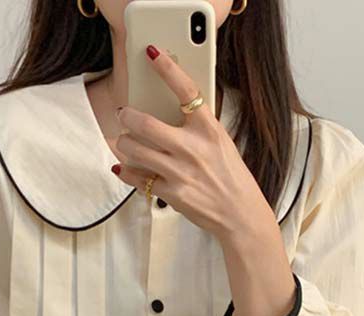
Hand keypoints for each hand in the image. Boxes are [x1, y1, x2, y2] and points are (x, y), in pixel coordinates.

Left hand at [111, 43, 276, 242]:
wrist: (240, 213)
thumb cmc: (229, 176)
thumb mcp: (220, 142)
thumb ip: (197, 126)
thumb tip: (167, 111)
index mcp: (209, 129)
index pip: (186, 90)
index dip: (167, 68)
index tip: (152, 54)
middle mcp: (193, 147)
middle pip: (146, 124)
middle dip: (127, 117)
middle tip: (125, 115)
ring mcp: (180, 171)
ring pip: (135, 149)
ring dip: (124, 143)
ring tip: (126, 142)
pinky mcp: (172, 193)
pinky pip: (137, 178)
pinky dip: (127, 171)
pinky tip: (125, 167)